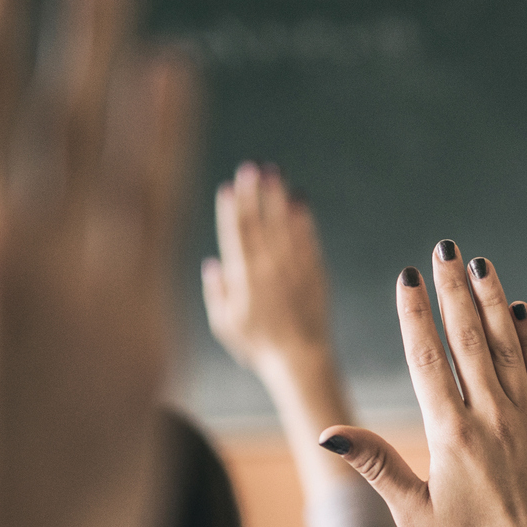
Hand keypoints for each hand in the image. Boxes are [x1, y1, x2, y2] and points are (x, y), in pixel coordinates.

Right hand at [201, 162, 333, 373]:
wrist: (300, 360)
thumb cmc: (258, 346)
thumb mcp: (225, 324)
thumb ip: (216, 293)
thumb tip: (212, 263)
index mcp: (243, 280)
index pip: (235, 236)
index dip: (231, 209)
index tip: (228, 186)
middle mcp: (268, 270)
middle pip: (259, 224)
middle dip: (254, 193)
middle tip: (252, 166)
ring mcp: (293, 270)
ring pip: (284, 227)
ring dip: (279, 198)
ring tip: (276, 172)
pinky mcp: (315, 274)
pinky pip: (308, 241)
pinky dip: (304, 220)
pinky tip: (301, 199)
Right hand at [317, 248, 526, 526]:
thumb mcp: (413, 514)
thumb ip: (376, 465)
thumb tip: (329, 433)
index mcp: (451, 436)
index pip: (427, 359)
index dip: (416, 313)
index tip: (408, 276)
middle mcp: (491, 419)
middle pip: (467, 339)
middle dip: (453, 289)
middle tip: (443, 249)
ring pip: (507, 346)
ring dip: (492, 301)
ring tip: (480, 264)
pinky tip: (521, 310)